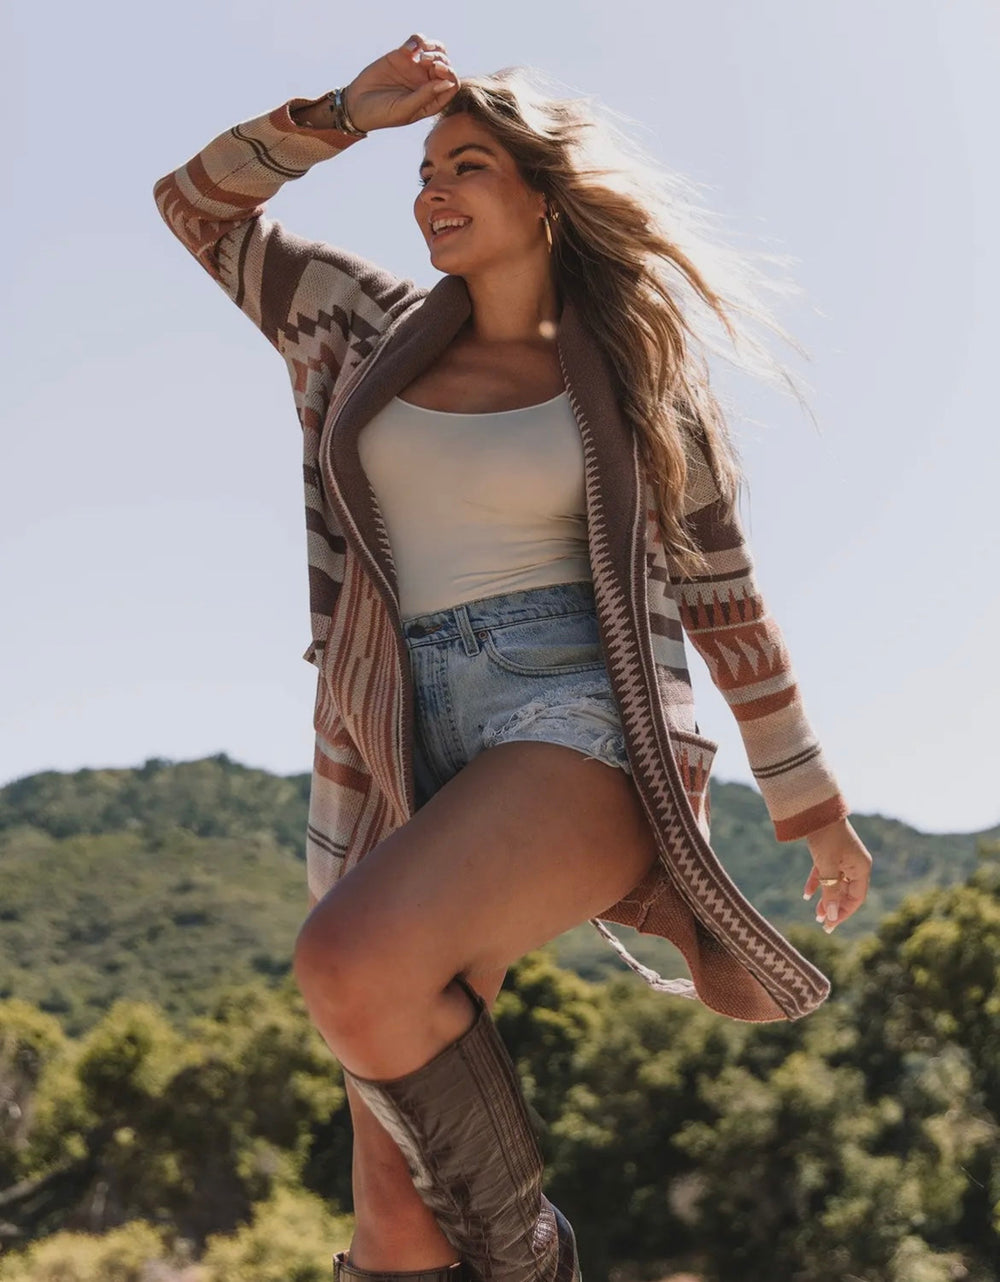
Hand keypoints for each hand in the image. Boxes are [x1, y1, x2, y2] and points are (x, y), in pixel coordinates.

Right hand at [345, 33, 459, 132]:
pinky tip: (408, 48)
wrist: (357, 104)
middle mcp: (427, 83)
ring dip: (432, 46)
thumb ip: (425, 96)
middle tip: (425, 61)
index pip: (451, 84)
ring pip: (435, 51)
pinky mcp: (403, 56)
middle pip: (445, 65)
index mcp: (432, 100)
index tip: (437, 69)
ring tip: (420, 51)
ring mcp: (415, 69)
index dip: (449, 74)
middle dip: (440, 59)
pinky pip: (417, 42)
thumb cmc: (382, 114)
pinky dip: (417, 40)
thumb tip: (446, 83)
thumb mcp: (404, 109)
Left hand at [802, 817, 871, 932]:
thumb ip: (830, 891)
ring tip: (815, 913)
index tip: (831, 924)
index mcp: (861, 868)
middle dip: (834, 907)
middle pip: (847, 892)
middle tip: (822, 923)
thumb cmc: (825, 836)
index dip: (844, 912)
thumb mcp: (827, 866)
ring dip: (825, 898)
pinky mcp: (830, 852)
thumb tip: (830, 915)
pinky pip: (825, 872)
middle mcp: (855, 864)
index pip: (856, 898)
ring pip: (835, 884)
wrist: (815, 809)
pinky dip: (817, 882)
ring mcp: (843, 858)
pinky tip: (806, 895)